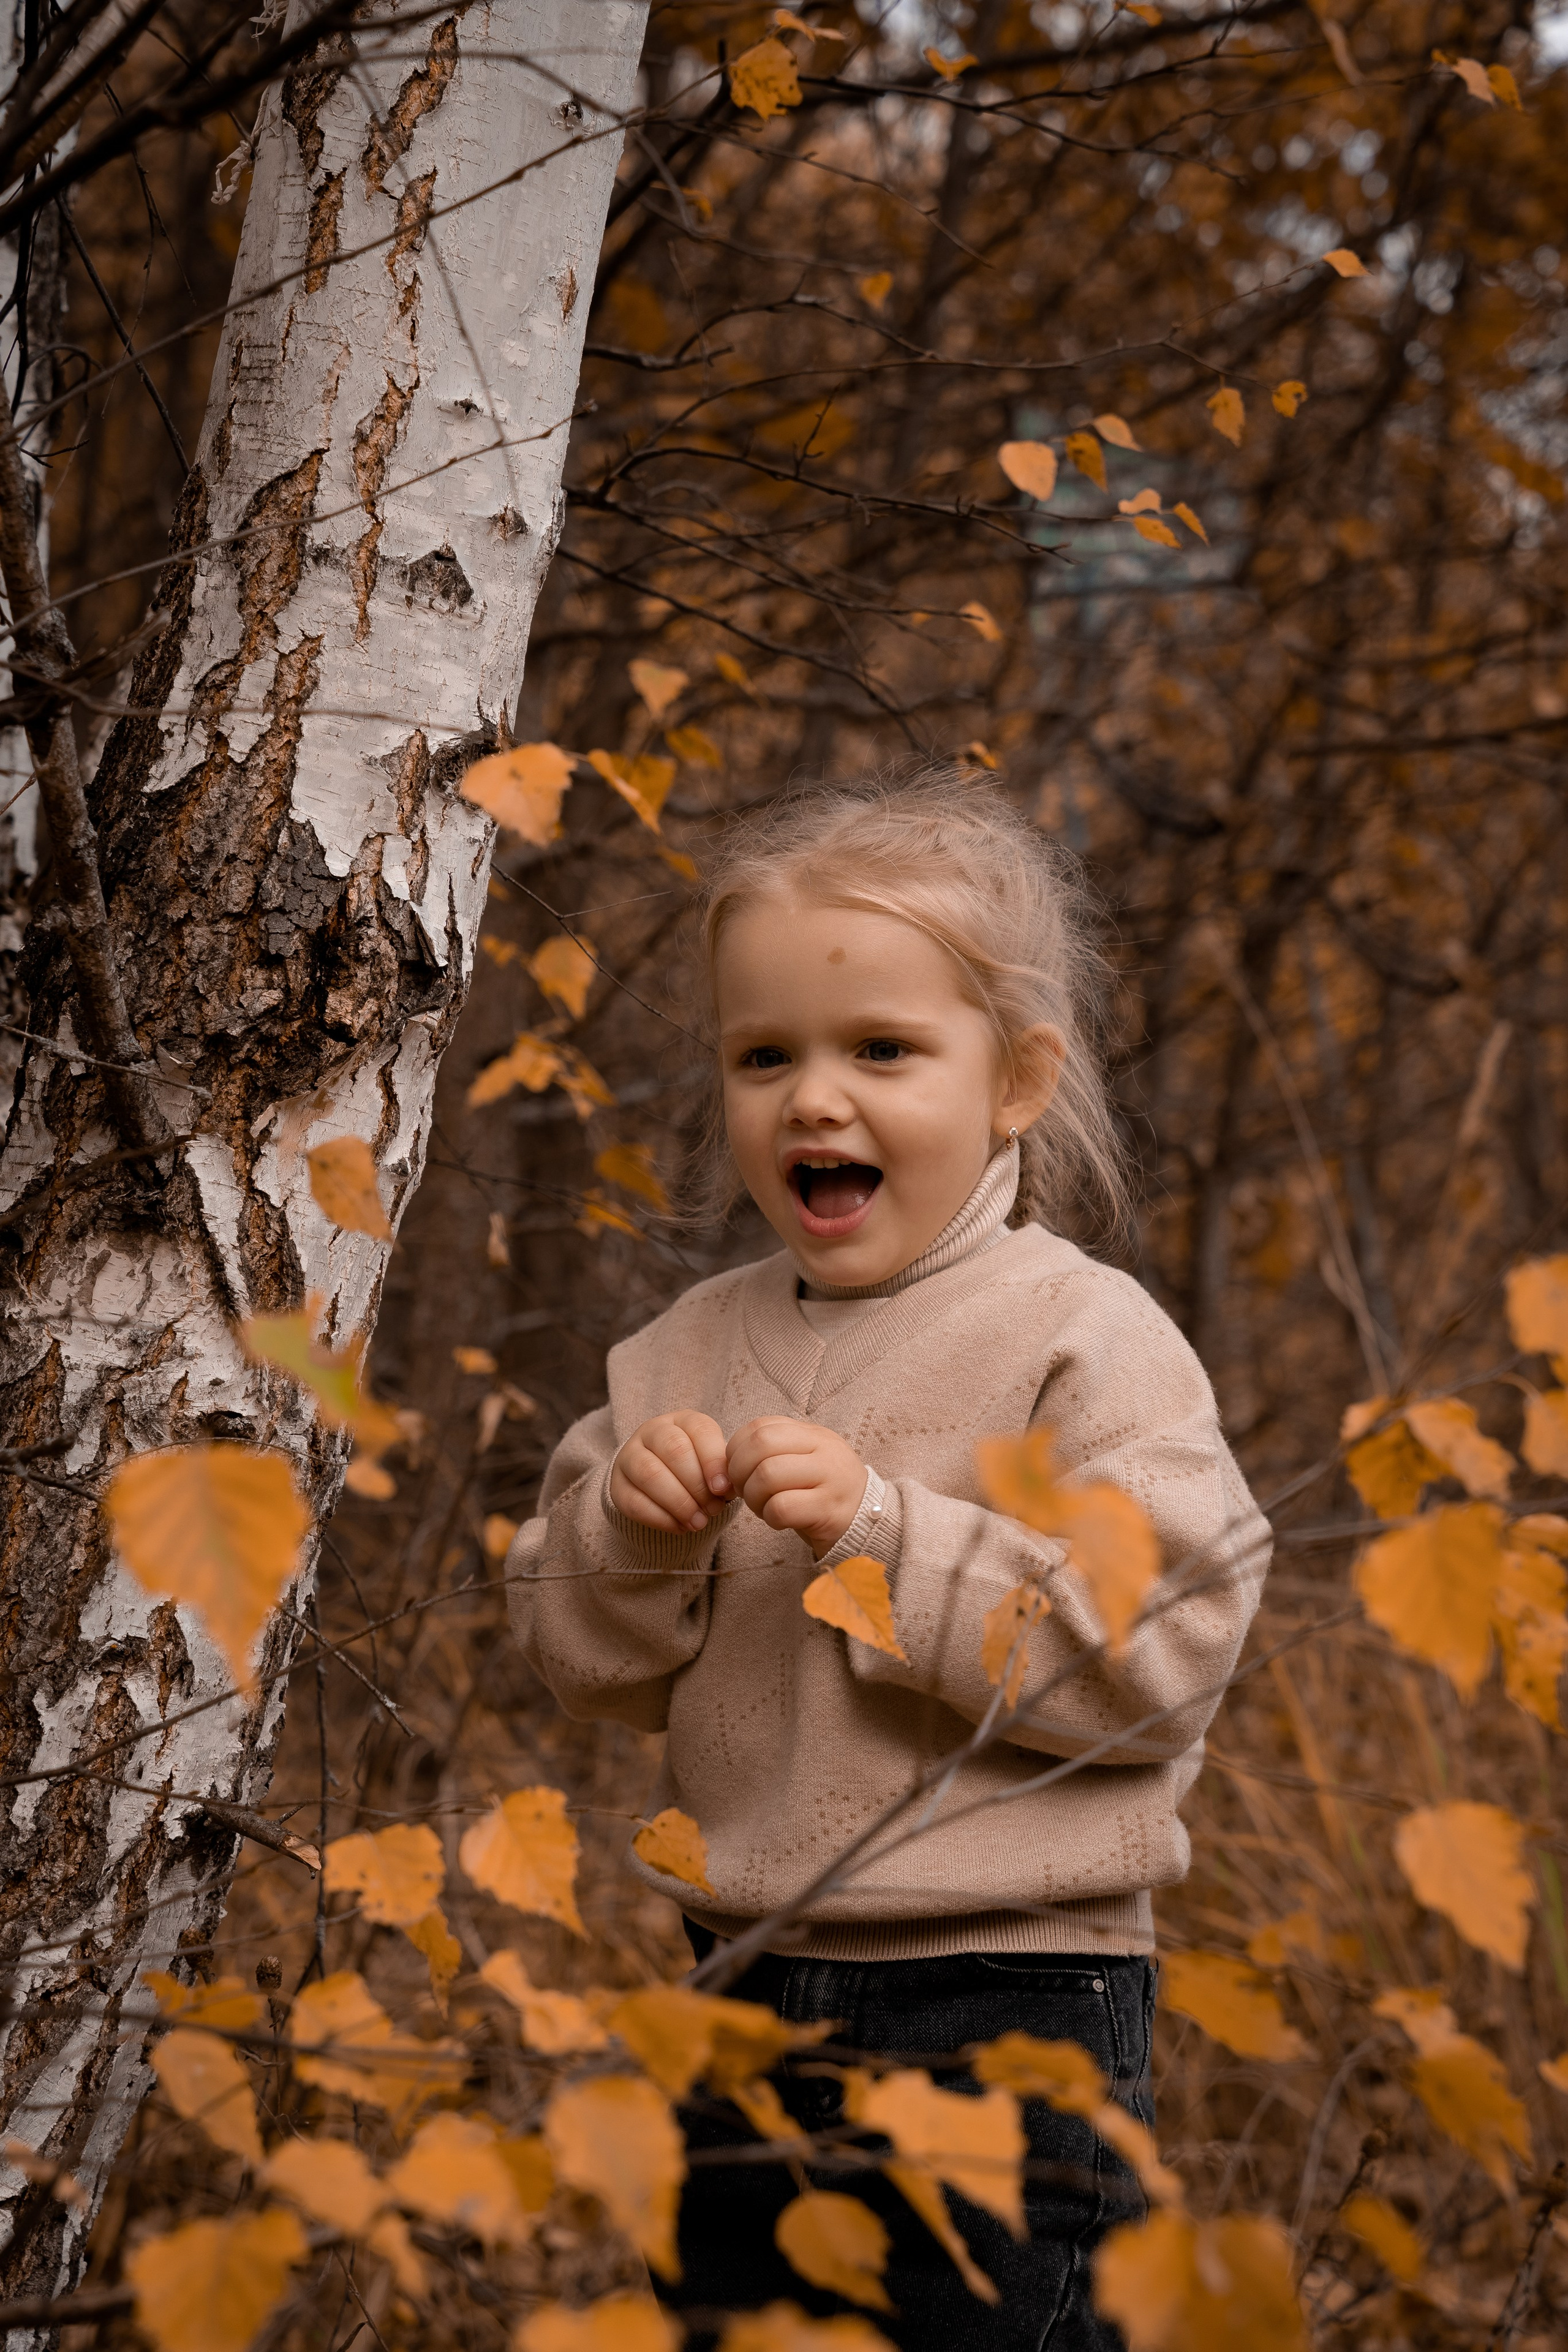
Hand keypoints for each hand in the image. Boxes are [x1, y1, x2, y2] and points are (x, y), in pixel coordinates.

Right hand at [610, 1411, 731, 1534]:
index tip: (723, 1488)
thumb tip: (727, 1488)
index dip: (713, 1460)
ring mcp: (629, 1457)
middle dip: (697, 1484)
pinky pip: (635, 1503)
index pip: (699, 1429)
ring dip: (679, 1503)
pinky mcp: (617, 1486)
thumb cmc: (694, 1468)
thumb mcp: (711, 1462)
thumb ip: (721, 1470)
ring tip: (699, 1522)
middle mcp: (651, 1432)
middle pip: (674, 1449)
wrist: (657, 1480)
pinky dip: (662, 1519)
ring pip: (650, 1474)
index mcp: (681, 1420)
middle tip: (713, 1508)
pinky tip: (680, 1527)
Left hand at [726, 1416, 866, 1559]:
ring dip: (753, 1497)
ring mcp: (830, 1478)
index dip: (736, 1449)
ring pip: (768, 1475)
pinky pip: (782, 1508)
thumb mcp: (804, 1462)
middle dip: (739, 1471)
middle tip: (742, 1490)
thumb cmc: (823, 1494)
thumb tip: (726, 1462)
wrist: (868, 1524)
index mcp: (813, 1434)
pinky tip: (779, 1521)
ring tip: (762, 1507)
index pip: (760, 1426)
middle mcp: (824, 1450)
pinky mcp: (829, 1509)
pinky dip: (770, 1517)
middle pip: (761, 1445)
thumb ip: (773, 1453)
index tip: (737, 1471)